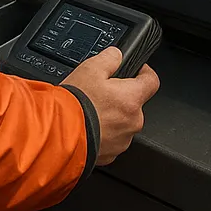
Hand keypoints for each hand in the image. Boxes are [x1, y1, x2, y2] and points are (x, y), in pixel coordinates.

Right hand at [64, 47, 159, 165]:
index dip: (145, 72)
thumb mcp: (90, 69)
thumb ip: (109, 58)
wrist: (57, 136)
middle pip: (135, 104)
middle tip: (102, 92)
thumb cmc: (75, 105)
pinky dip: (103, 133)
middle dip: (121, 97)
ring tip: (91, 111)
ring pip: (123, 123)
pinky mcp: (110, 155)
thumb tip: (116, 55)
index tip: (138, 70)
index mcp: (132, 99)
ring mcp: (122, 141)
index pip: (152, 81)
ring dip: (112, 117)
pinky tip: (88, 126)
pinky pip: (112, 139)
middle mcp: (132, 122)